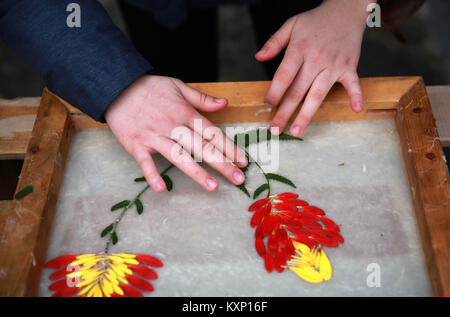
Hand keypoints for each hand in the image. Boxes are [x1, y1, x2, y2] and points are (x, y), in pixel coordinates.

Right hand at [105, 75, 247, 192]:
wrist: (116, 85)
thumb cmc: (149, 87)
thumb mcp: (178, 86)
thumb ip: (202, 99)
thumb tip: (225, 103)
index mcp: (185, 113)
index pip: (212, 133)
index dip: (229, 148)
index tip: (243, 162)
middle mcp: (173, 126)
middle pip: (201, 147)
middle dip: (222, 164)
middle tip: (238, 180)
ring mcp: (155, 136)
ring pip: (179, 156)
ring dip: (196, 172)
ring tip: (213, 187)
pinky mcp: (136, 145)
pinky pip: (145, 162)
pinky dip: (152, 175)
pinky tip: (162, 189)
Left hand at [255, 0, 371, 136]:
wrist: (345, 9)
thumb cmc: (316, 20)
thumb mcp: (291, 25)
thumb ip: (274, 42)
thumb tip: (258, 57)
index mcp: (299, 49)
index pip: (284, 76)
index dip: (274, 92)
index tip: (267, 105)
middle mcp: (316, 59)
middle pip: (297, 91)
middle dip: (284, 112)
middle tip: (275, 129)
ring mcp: (334, 65)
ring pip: (318, 94)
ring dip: (307, 114)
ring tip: (296, 131)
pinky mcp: (349, 67)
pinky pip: (353, 84)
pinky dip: (356, 96)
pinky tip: (355, 110)